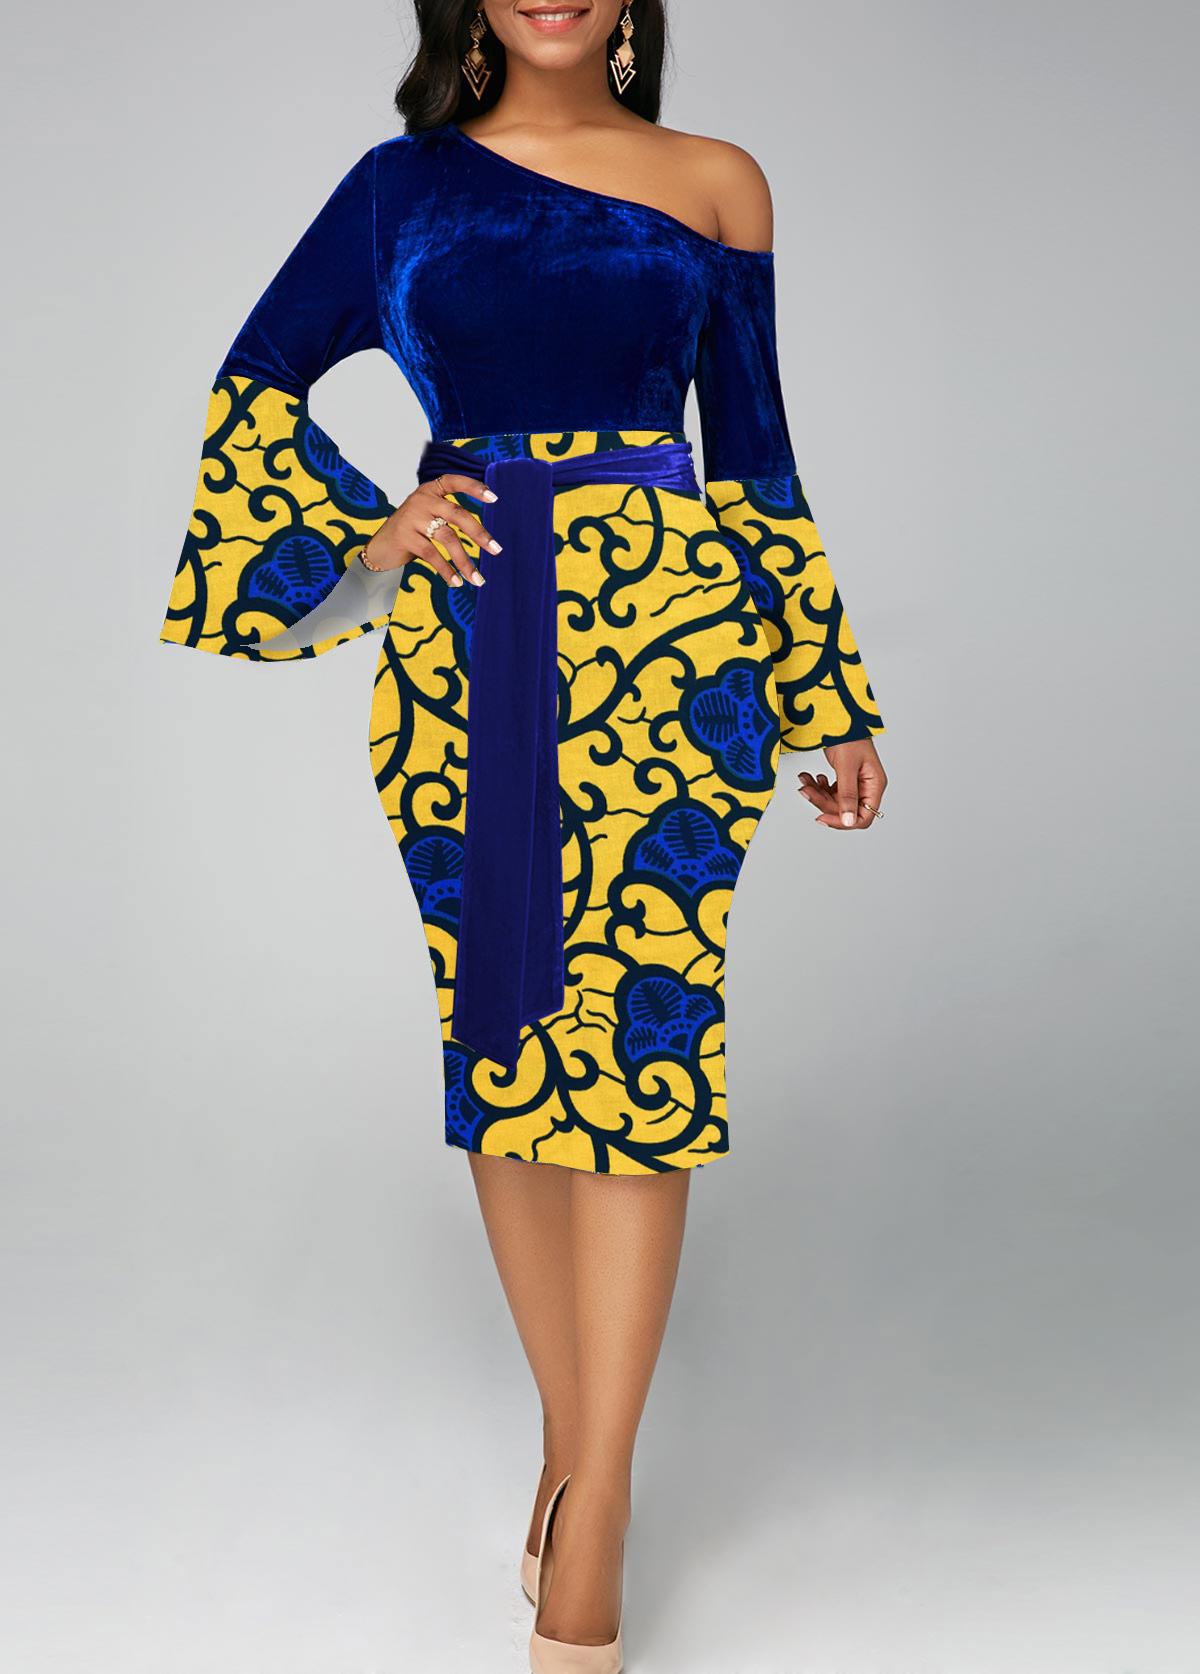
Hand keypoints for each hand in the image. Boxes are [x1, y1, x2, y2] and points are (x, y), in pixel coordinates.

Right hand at [360, 473, 501, 586]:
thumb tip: (485, 536)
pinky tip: (456, 582)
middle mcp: (422, 499)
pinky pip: (432, 554)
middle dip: (479, 534)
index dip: (475, 488)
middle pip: (457, 514)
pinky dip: (446, 570)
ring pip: (447, 538)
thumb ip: (450, 516)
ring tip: (477, 579)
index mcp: (431, 490)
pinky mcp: (405, 536)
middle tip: (496, 550)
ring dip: (465, 561)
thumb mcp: (430, 516)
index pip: (455, 481)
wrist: (380, 548)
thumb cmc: (412, 532)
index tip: (494, 498)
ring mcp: (412, 517)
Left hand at [798, 739, 887, 829]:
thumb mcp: (846, 766)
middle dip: (822, 802)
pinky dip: (817, 786)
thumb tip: (848, 821)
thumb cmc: (849, 734)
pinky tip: (810, 777)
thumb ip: (848, 794)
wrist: (838, 715)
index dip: (843, 821)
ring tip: (804, 781)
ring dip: (817, 794)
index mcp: (874, 785)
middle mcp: (867, 786)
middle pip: (844, 810)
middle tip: (805, 790)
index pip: (863, 817)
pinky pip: (829, 791)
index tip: (821, 817)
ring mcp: (855, 783)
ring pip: (834, 801)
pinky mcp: (844, 778)